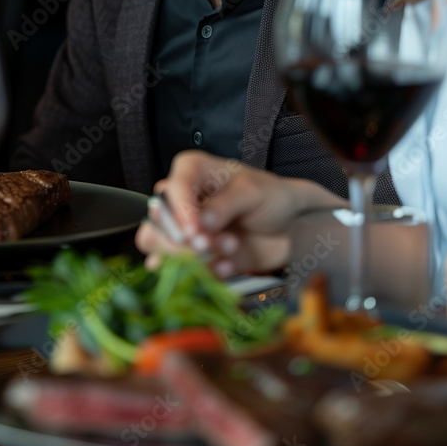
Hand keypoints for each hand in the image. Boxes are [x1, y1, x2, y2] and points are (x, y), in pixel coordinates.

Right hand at [135, 150, 341, 277]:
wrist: (290, 227)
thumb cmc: (270, 196)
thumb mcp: (252, 192)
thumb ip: (225, 204)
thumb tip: (202, 222)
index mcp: (190, 172)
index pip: (170, 190)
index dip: (178, 213)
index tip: (194, 233)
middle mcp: (181, 201)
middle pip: (156, 225)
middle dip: (181, 242)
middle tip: (209, 245)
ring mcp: (186, 231)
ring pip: (163, 251)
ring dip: (191, 258)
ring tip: (227, 250)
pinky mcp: (196, 257)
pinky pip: (185, 271)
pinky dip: (206, 273)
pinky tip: (228, 266)